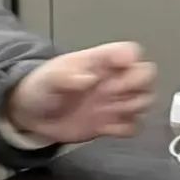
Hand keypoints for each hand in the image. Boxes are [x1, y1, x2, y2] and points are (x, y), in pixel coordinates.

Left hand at [3, 42, 156, 143]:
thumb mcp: (48, 78)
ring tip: (107, 111)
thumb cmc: (42, 87)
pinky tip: (105, 128)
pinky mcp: (113, 122)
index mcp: (102, 61)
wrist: (32, 116)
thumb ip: (66, 76)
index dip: (131, 59)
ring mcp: (116, 101)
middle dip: (137, 85)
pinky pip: (134, 125)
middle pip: (147, 74)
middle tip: (111, 94)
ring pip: (146, 99)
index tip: (119, 68)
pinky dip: (125, 128)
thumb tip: (89, 78)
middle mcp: (115, 79)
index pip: (130, 51)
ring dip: (133, 107)